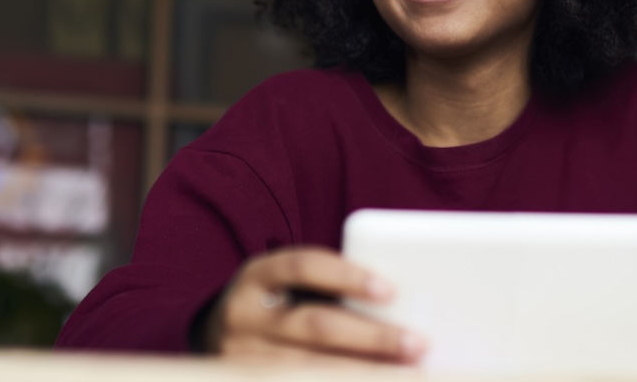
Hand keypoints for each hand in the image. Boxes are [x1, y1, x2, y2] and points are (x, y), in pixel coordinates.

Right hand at [200, 246, 426, 363]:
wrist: (218, 340)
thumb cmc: (278, 306)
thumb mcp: (289, 286)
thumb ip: (331, 289)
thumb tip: (402, 307)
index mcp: (257, 275)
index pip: (302, 265)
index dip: (346, 276)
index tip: (391, 290)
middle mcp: (243, 316)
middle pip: (315, 325)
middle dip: (372, 336)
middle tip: (418, 343)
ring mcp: (241, 358)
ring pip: (311, 369)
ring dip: (365, 372)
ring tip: (408, 374)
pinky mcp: (247, 381)